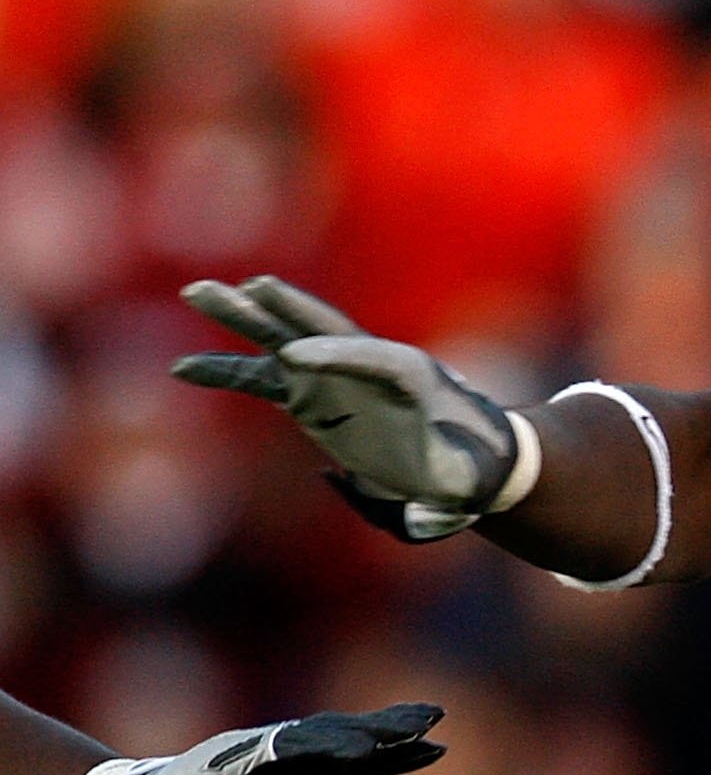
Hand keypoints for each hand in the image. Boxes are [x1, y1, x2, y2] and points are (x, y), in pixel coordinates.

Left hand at [71, 707, 445, 774]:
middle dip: (373, 728)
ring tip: (436, 721)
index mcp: (236, 762)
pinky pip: (357, 762)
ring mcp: (292, 760)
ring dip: (391, 730)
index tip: (363, 750)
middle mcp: (269, 750)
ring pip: (348, 736)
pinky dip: (392, 756)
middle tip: (422, 722)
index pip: (287, 748)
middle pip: (328, 731)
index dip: (326, 747)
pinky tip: (431, 751)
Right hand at [173, 276, 526, 542]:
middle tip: (237, 288)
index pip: (366, 356)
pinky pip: (261, 378)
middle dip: (275, 308)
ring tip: (196, 293)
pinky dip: (225, 372)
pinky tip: (183, 368)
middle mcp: (364, 364)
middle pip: (313, 326)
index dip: (330, 355)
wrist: (463, 458)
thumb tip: (371, 486)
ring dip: (241, 319)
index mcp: (407, 371)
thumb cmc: (462, 461)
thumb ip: (435, 479)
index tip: (293, 358)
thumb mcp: (458, 475)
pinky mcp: (310, 397)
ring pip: (279, 342)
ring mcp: (333, 377)